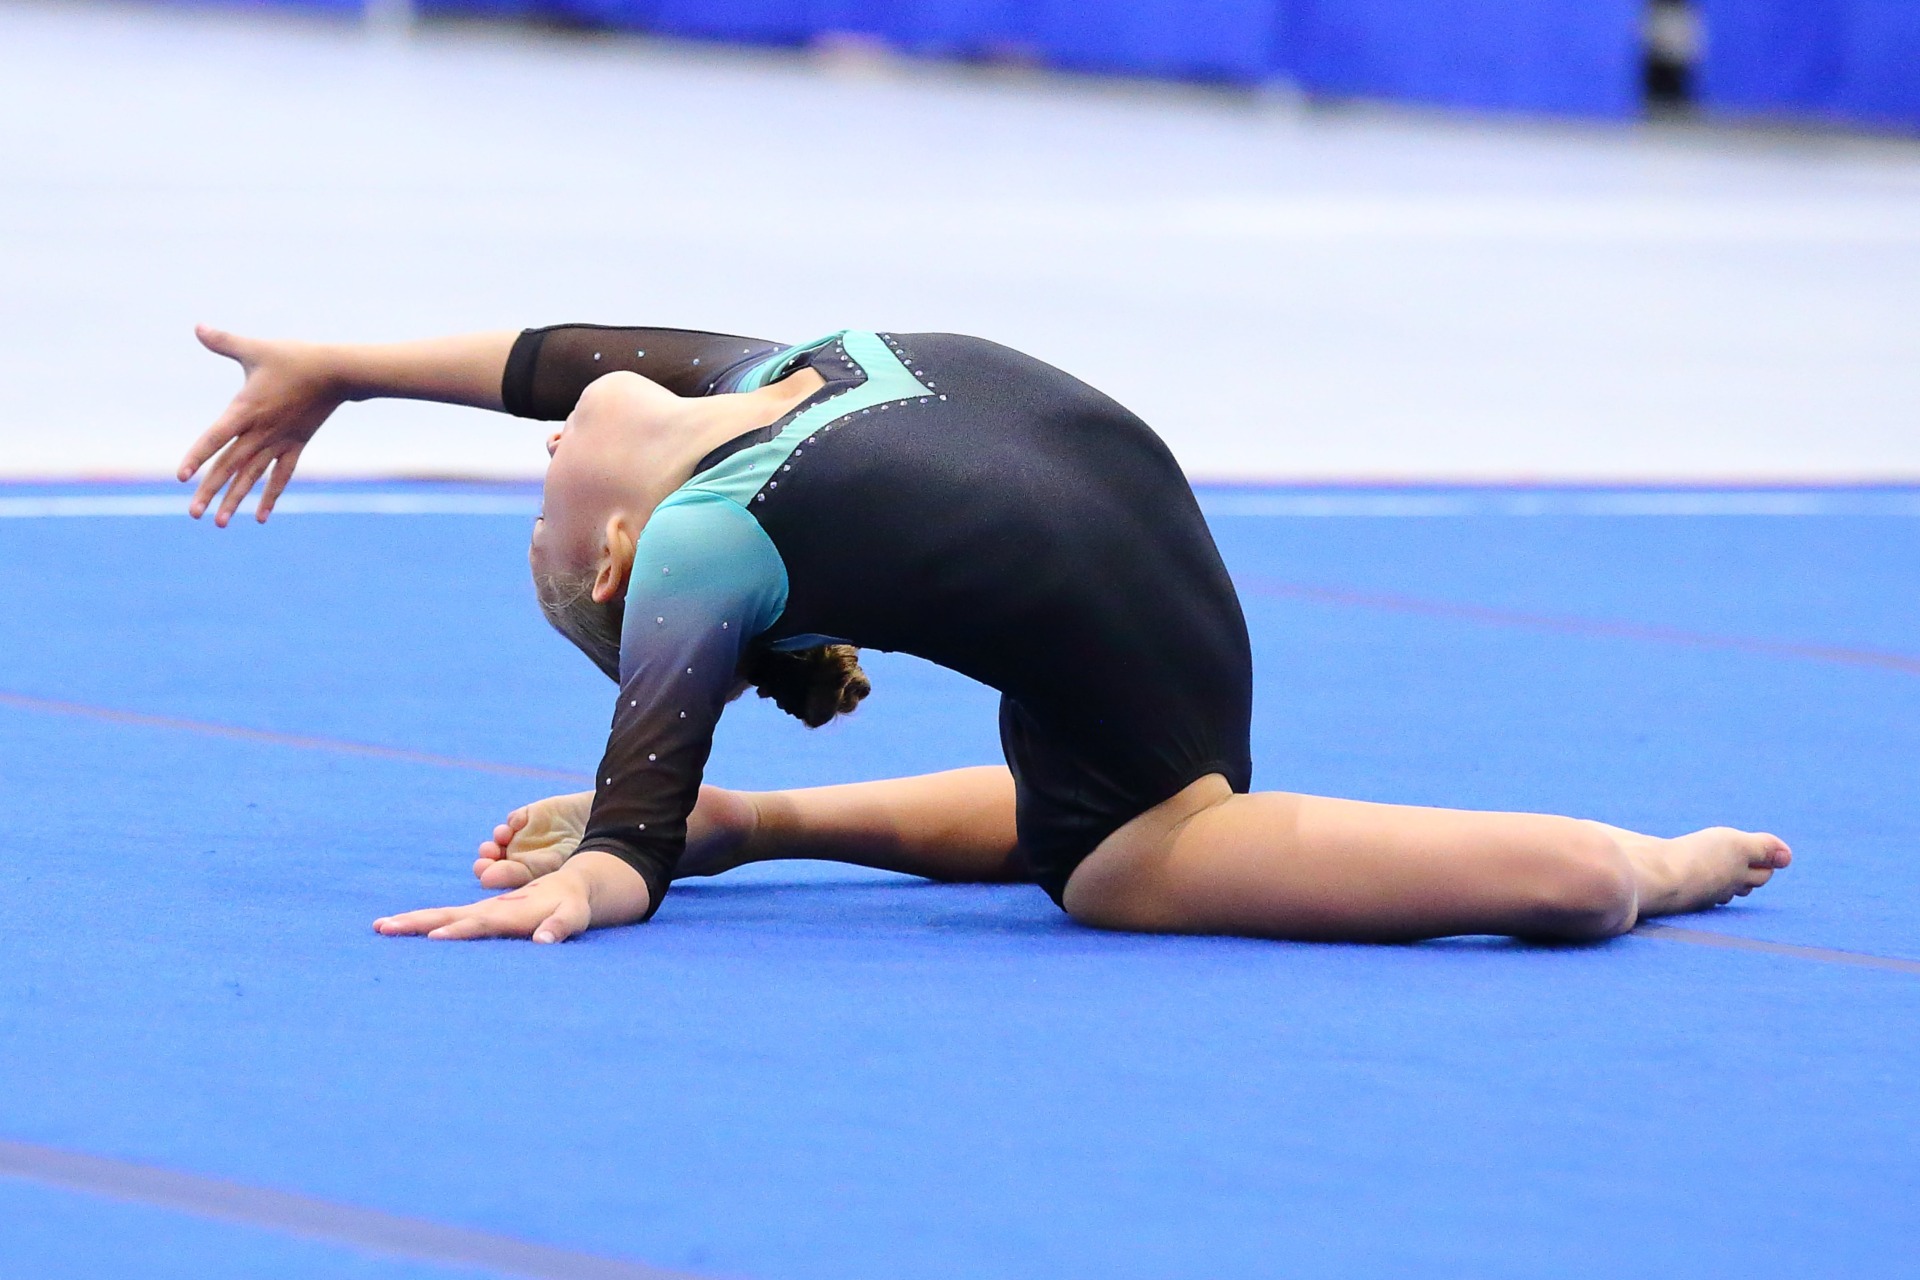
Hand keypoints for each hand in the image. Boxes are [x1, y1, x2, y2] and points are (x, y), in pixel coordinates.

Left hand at [179, 325, 346, 524]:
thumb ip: (224, 341)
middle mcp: (260, 432)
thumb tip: (197, 327)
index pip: (215, 438)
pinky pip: (281, 476)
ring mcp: (279, 441)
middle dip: (210, 490)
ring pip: (252, 476)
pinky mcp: (295, 445)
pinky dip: (270, 495)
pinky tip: (261, 517)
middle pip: (230, 466)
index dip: (197, 457)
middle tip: (193, 513)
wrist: (337, 373)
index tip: (181, 477)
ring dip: (235, 500)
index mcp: (245, 410)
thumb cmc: (294, 358)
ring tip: (219, 523)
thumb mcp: (256, 348)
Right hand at [378, 858, 618, 943]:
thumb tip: (545, 942)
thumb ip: (559, 927)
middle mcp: (489, 909)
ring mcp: (481, 911)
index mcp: (508, 913)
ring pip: (440, 915)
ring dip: (412, 920)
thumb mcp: (573, 917)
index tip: (434, 936)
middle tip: (384, 927)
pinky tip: (400, 928)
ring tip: (380, 926)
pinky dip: (422, 922)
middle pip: (447, 915)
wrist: (569, 887)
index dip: (458, 930)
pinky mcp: (478, 914)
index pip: (478, 923)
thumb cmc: (572, 906)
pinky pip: (445, 918)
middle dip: (417, 922)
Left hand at [474, 791, 592, 889]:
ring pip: (499, 840)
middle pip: (493, 861)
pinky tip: (516, 824)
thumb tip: (527, 910)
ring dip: (495, 840)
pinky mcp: (527, 816)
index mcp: (528, 875)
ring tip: (501, 838)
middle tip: (483, 861)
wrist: (600, 825)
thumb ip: (545, 886)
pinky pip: (513, 819)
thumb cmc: (586, 854)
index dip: (493, 877)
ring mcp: (522, 836)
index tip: (486, 876)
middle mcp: (520, 857)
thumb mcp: (568, 873)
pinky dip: (512, 821)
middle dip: (485, 861)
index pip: (504, 879)